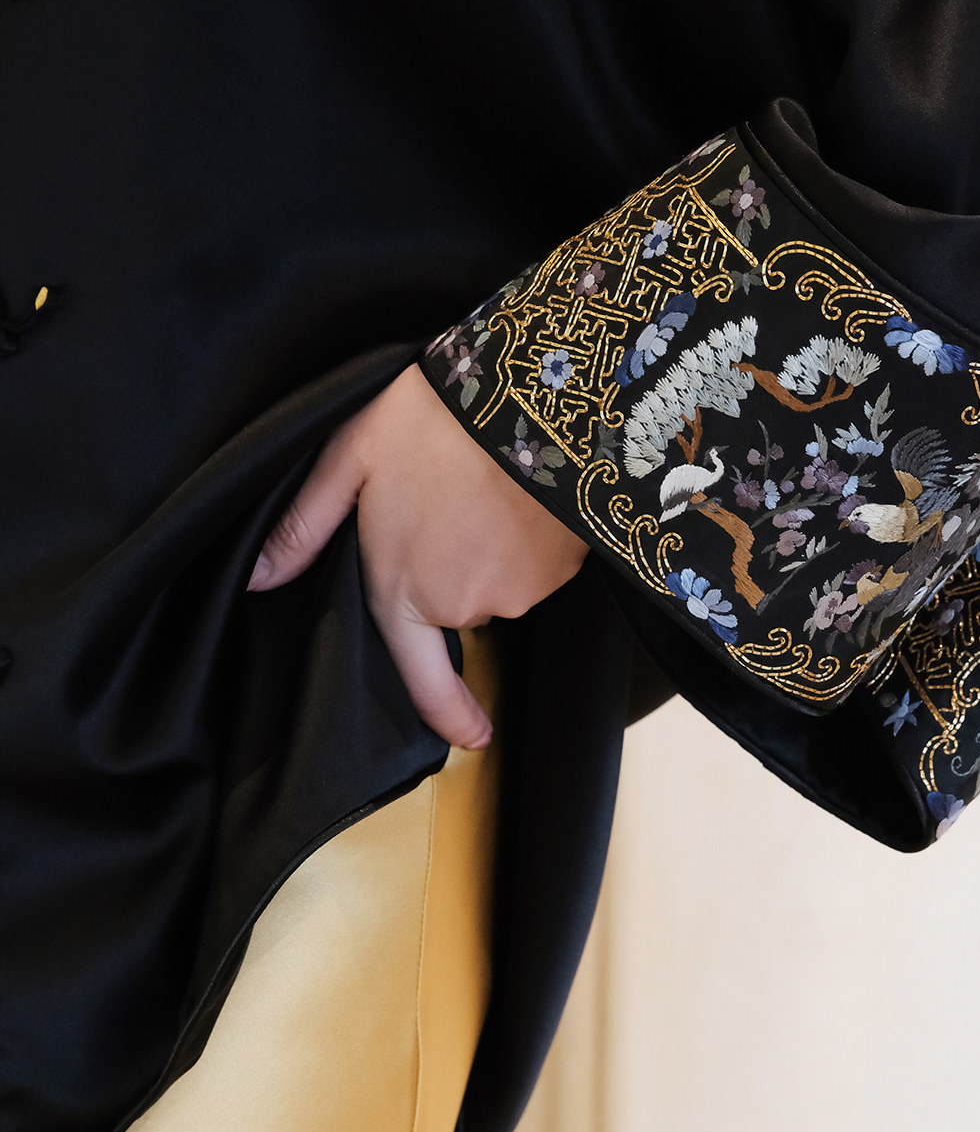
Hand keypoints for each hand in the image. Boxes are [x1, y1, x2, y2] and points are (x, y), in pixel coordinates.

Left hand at [247, 365, 587, 747]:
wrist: (530, 393)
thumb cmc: (430, 421)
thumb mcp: (349, 458)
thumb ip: (304, 526)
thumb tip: (259, 579)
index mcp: (404, 587)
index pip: (423, 675)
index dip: (448, 714)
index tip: (473, 738)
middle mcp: (466, 603)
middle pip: (460, 604)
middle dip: (454, 567)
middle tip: (447, 498)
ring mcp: (523, 588)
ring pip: (504, 580)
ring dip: (495, 547)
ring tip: (487, 483)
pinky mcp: (567, 565)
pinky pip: (544, 561)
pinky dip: (534, 535)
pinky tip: (523, 490)